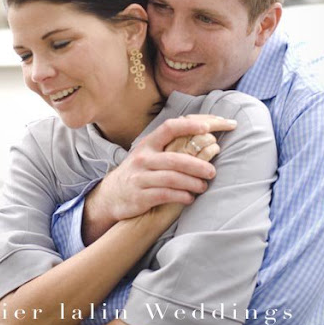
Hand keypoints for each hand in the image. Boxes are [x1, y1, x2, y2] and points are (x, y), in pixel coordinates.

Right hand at [82, 114, 235, 243]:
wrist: (111, 195)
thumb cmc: (140, 171)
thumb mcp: (149, 153)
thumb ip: (170, 145)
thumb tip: (204, 132)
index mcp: (148, 143)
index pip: (170, 127)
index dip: (190, 125)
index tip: (210, 127)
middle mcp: (143, 158)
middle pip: (175, 159)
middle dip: (197, 164)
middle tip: (212, 171)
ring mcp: (141, 177)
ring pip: (172, 178)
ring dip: (192, 183)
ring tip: (203, 186)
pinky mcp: (140, 196)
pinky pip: (165, 195)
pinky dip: (181, 197)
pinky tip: (189, 198)